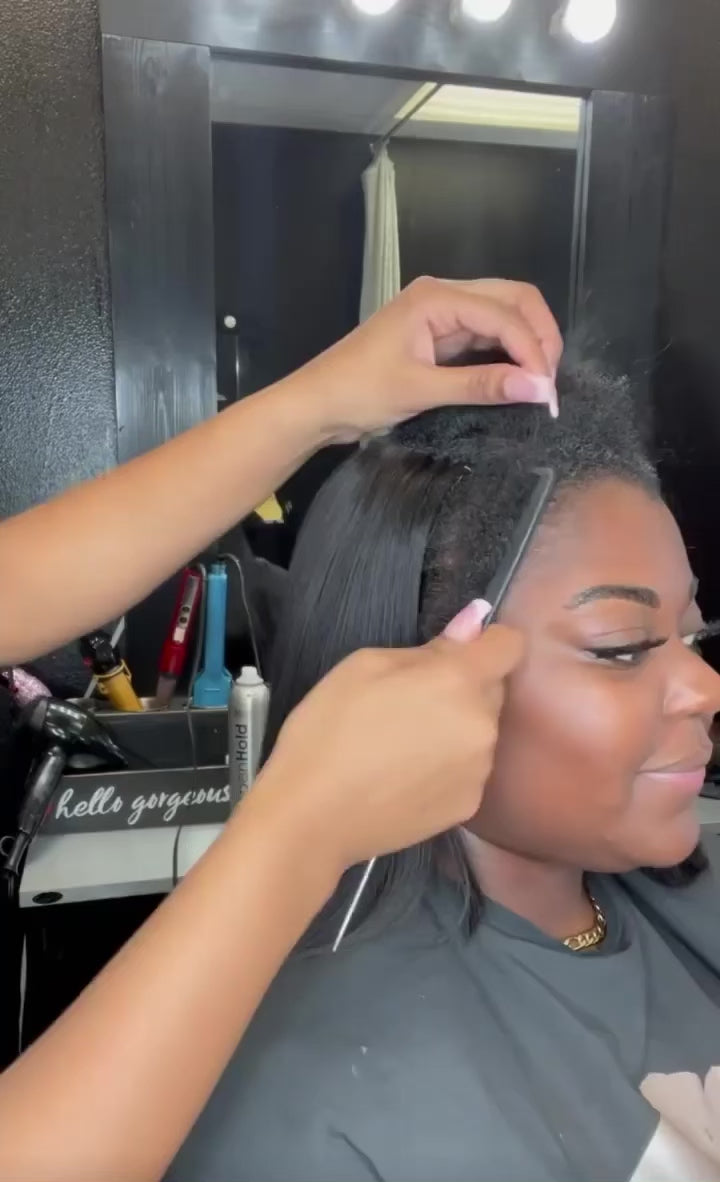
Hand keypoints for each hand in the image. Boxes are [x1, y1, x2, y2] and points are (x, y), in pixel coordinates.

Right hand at [253, 601, 522, 873]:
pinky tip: (405, 775)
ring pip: (479, 731)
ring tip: (402, 744)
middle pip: (492, 689)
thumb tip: (473, 624)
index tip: (457, 650)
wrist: (313, 817)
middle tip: (408, 701)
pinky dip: (447, 766)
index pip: (509, 645)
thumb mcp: (364, 666)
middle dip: (462, 687)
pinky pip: (468, 769)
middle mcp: (482, 725)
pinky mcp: (469, 805)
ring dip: (455, 727)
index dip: (486, 641)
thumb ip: (429, 647)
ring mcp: (479, 770)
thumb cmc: (328, 730)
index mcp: (458, 681)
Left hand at [294, 277, 562, 442]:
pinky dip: (507, 353)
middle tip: (548, 384)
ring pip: (504, 315)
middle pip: (513, 300)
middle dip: (539, 338)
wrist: (316, 405)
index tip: (546, 393)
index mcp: (436, 297)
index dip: (533, 352)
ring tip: (538, 385)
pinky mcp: (440, 335)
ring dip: (527, 345)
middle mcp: (444, 295)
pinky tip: (516, 379)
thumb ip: (481, 386)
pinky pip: (486, 335)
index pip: (505, 314)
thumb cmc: (358, 392)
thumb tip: (538, 388)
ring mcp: (442, 314)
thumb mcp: (421, 390)